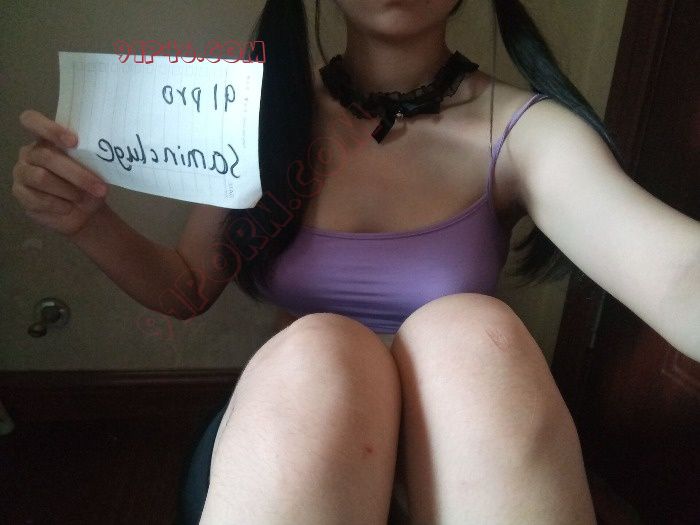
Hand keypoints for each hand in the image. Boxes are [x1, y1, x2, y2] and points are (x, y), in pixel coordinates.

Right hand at [12, 109, 109, 236]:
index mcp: (45, 139)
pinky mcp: (20, 193)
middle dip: (77, 174)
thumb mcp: (93, 169)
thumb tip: (101, 154)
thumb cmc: (87, 183)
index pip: (32, 121)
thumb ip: (89, 157)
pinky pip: (38, 198)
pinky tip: (69, 207)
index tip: (74, 142)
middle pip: (47, 157)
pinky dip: (59, 205)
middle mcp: (29, 152)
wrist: (84, 211)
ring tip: (83, 198)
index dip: (50, 129)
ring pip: (42, 178)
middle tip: (99, 188)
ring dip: (69, 190)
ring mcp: (21, 172)